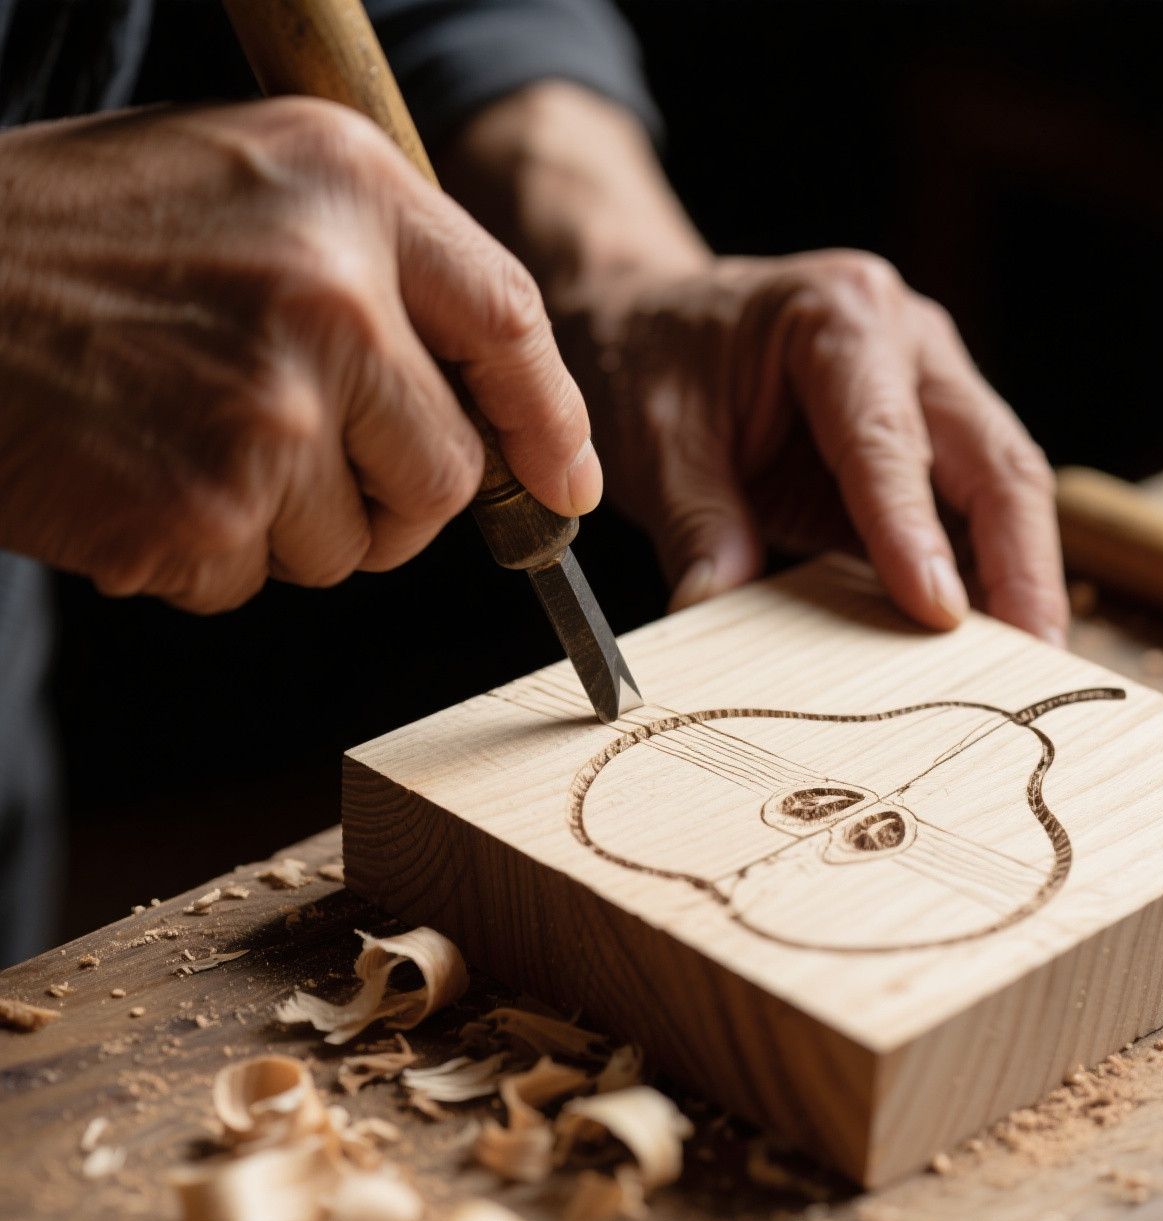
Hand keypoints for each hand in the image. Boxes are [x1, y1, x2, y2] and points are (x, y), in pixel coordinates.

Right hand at [0, 99, 596, 611]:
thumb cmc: (83, 242)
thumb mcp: (252, 186)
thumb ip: (387, 277)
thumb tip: (516, 430)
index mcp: (349, 191)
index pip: (511, 324)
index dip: (550, 423)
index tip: (566, 484)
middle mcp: (329, 294)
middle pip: (449, 475)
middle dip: (391, 498)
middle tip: (295, 456)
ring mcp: (268, 408)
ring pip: (354, 546)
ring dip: (284, 525)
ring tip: (183, 437)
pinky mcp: (203, 507)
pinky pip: (254, 580)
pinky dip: (203, 555)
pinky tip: (136, 474)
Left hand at [564, 250, 1066, 643]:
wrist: (650, 320)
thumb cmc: (653, 362)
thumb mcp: (654, 439)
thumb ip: (695, 521)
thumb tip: (716, 606)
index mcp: (839, 318)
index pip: (888, 441)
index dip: (916, 531)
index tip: (939, 612)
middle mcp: (907, 343)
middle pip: (995, 459)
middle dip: (1021, 564)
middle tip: (1033, 657)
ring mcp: (928, 388)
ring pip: (1004, 486)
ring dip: (1020, 577)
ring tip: (1028, 665)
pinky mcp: (923, 442)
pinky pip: (970, 511)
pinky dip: (983, 574)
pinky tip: (988, 638)